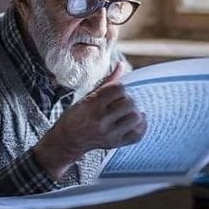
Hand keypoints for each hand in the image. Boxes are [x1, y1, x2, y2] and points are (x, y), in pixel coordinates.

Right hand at [33, 62, 147, 178]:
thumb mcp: (87, 96)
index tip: (116, 92)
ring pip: (135, 118)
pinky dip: (141, 126)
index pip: (118, 89)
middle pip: (129, 103)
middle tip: (122, 102)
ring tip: (128, 112)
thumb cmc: (76, 115)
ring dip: (135, 112)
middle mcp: (101, 120)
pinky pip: (137, 135)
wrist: (67, 140)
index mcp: (92, 104)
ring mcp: (109, 134)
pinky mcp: (114, 144)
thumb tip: (121, 65)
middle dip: (128, 100)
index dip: (120, 88)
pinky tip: (135, 121)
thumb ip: (107, 82)